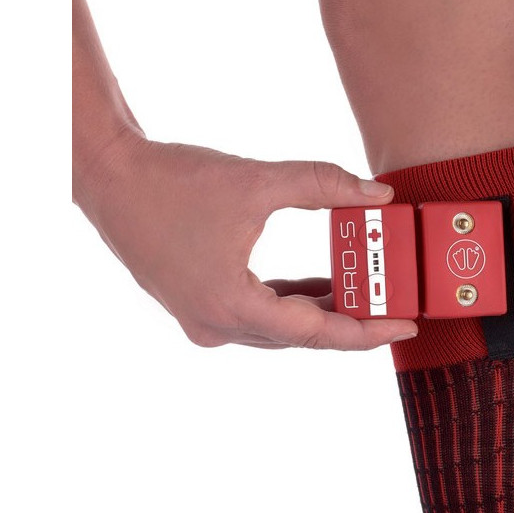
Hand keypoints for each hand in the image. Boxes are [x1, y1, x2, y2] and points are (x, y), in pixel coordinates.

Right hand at [76, 132, 418, 348]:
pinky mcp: (201, 305)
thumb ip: (323, 185)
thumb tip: (378, 194)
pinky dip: (292, 302)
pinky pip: (260, 315)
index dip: (366, 331)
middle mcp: (217, 325)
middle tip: (395, 305)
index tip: (404, 327)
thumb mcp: (258, 181)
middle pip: (301, 336)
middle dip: (351, 319)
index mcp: (231, 306)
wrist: (108, 176)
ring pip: (281, 328)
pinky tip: (323, 284)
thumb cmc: (173, 181)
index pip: (316, 333)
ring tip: (368, 291)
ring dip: (322, 311)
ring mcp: (205, 320)